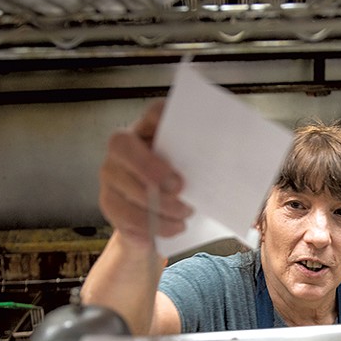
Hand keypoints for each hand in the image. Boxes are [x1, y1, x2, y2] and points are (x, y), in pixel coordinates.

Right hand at [98, 100, 193, 245]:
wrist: (154, 226)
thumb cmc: (178, 192)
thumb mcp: (192, 174)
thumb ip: (201, 166)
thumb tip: (232, 170)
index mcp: (148, 132)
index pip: (153, 113)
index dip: (162, 114)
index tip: (183, 126)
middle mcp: (122, 148)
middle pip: (123, 145)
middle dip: (151, 167)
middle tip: (179, 187)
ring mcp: (111, 175)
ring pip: (128, 186)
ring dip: (162, 205)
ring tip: (185, 213)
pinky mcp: (108, 203)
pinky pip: (127, 216)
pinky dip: (156, 226)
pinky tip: (173, 227)